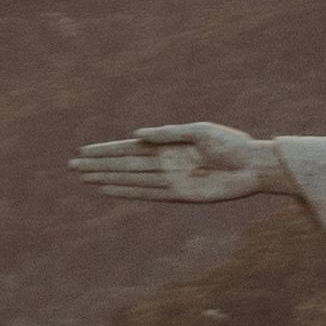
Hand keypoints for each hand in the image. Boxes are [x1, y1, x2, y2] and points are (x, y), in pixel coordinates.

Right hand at [70, 121, 292, 205]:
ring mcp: (170, 179)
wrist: (253, 166)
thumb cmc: (231, 143)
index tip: (84, 151)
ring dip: (106, 178)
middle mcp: (165, 162)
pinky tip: (108, 190)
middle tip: (72, 167)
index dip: (107, 150)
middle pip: (124, 164)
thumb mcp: (199, 131)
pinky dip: (127, 192)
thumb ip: (167, 133)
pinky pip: (147, 193)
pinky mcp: (179, 194)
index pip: (130, 147)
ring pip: (130, 179)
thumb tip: (137, 134)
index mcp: (169, 144)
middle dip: (99, 165)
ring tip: (83, 178)